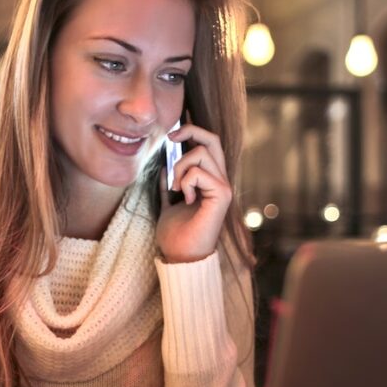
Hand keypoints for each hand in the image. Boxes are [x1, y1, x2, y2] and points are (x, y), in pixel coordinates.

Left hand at [157, 124, 231, 263]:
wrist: (180, 256)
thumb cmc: (175, 234)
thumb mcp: (167, 203)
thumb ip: (168, 185)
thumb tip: (164, 166)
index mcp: (209, 180)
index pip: (208, 144)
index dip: (192, 131)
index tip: (171, 134)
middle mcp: (220, 180)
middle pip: (213, 139)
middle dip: (190, 130)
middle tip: (170, 138)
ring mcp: (223, 187)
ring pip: (201, 153)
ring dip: (180, 167)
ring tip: (175, 188)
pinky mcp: (222, 195)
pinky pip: (199, 173)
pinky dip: (185, 182)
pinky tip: (185, 199)